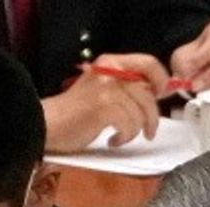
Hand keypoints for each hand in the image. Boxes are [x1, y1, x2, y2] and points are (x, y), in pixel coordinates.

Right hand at [42, 53, 167, 152]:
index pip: (149, 63)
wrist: (48, 124)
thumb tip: (156, 93)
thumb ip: (125, 87)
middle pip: (148, 93)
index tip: (162, 97)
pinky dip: (124, 137)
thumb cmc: (75, 112)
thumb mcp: (102, 90)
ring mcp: (107, 89)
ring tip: (121, 137)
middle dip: (152, 117)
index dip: (162, 80)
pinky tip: (112, 141)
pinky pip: (129, 125)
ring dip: (134, 131)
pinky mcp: (103, 108)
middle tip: (149, 132)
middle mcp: (110, 71)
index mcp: (111, 63)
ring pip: (140, 113)